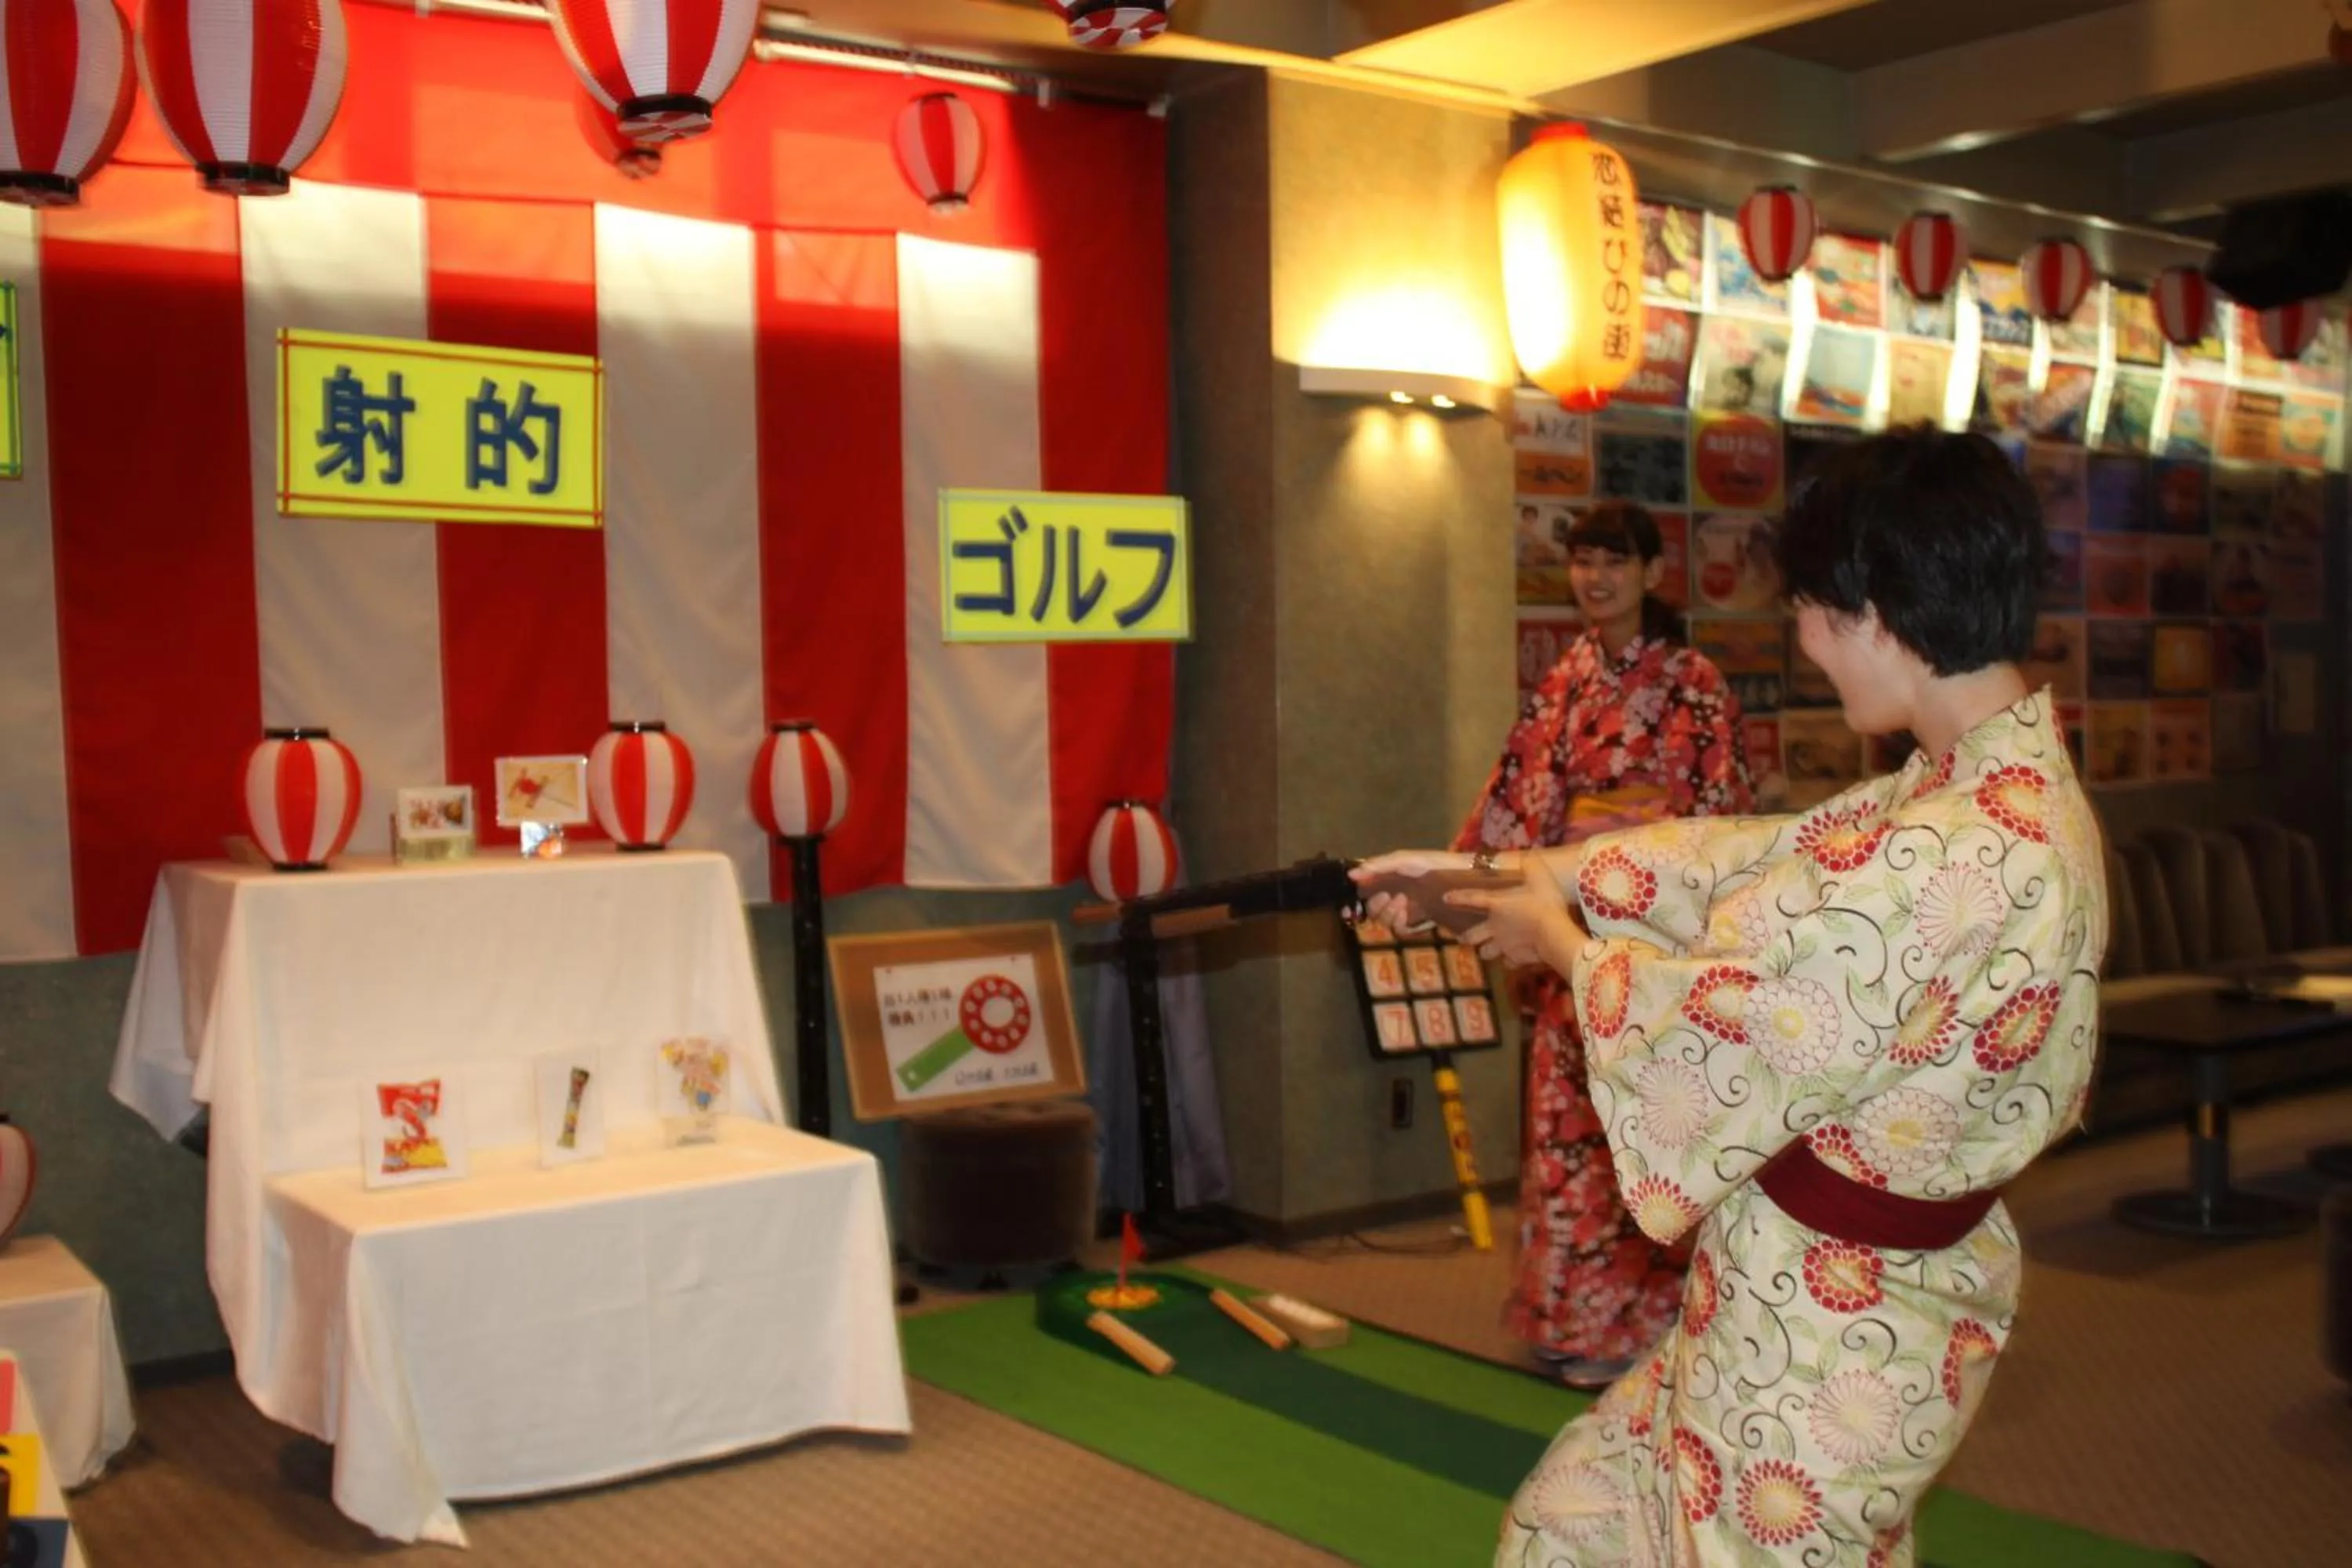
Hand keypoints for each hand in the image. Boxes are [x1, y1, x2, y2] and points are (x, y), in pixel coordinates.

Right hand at [1350, 849, 1470, 935]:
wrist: (1461, 875)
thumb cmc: (1433, 864)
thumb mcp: (1404, 859)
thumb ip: (1378, 866)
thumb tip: (1351, 874)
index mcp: (1388, 882)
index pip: (1365, 897)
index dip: (1355, 903)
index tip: (1353, 903)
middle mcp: (1394, 898)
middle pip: (1372, 912)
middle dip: (1375, 906)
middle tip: (1387, 896)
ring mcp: (1406, 912)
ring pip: (1384, 922)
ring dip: (1388, 913)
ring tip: (1402, 900)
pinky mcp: (1419, 923)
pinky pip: (1400, 931)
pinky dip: (1399, 922)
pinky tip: (1406, 912)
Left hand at [1450, 863, 1587, 970]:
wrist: (1555, 934)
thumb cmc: (1544, 903)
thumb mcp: (1539, 876)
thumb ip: (1531, 865)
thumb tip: (1526, 856)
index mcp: (1496, 905)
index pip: (1471, 899)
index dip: (1457, 897)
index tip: (1445, 898)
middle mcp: (1494, 927)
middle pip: (1471, 936)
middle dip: (1466, 937)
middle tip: (1464, 936)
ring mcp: (1503, 946)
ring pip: (1485, 953)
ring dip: (1485, 950)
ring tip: (1489, 948)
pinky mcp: (1515, 960)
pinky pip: (1508, 963)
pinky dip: (1509, 961)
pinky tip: (1514, 957)